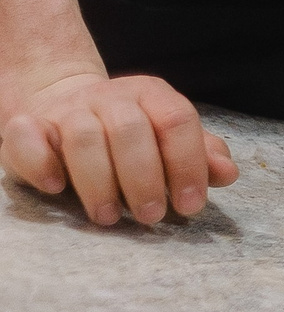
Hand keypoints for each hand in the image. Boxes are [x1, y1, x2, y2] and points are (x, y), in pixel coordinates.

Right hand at [1, 71, 236, 224]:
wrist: (61, 105)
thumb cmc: (127, 133)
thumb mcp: (165, 137)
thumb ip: (198, 154)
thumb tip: (228, 174)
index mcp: (152, 94)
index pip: (177, 122)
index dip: (187, 164)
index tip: (190, 206)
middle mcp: (111, 97)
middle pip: (131, 131)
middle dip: (145, 178)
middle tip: (151, 216)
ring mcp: (67, 110)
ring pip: (84, 139)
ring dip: (99, 183)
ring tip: (109, 217)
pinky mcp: (27, 127)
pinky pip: (29, 138)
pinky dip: (42, 163)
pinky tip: (56, 187)